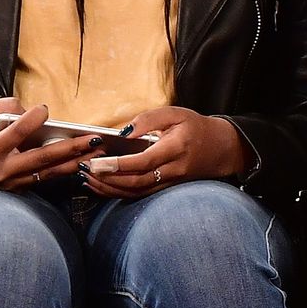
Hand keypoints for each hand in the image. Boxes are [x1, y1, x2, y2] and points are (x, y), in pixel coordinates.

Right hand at [0, 99, 95, 190]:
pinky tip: (83, 162)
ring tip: (97, 151)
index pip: (16, 133)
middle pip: (42, 159)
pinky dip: (63, 170)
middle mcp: (1, 171)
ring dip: (75, 162)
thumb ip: (7, 107)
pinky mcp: (16, 189)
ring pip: (48, 173)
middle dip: (71, 148)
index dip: (31, 120)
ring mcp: (10, 184)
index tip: (44, 109)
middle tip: (94, 139)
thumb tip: (35, 112)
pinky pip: (43, 180)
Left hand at [82, 107, 249, 198]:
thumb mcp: (175, 113)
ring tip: (88, 179)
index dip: (119, 164)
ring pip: (137, 192)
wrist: (220, 148)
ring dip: (110, 188)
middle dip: (108, 178)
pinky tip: (103, 186)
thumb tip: (124, 133)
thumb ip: (149, 119)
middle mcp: (174, 169)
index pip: (144, 161)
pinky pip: (140, 194)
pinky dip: (119, 192)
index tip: (97, 162)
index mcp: (176, 147)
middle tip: (86, 170)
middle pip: (137, 181)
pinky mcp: (167, 188)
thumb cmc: (195, 127)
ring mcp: (171, 182)